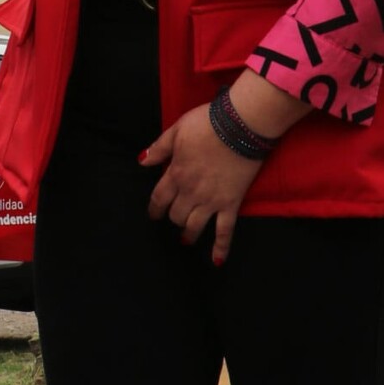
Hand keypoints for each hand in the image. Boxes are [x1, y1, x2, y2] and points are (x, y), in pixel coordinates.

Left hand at [142, 104, 263, 266]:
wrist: (240, 125)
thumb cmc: (207, 123)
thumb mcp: (177, 129)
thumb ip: (159, 148)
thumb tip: (142, 162)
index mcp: (176, 173)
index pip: (159, 198)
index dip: (154, 209)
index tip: (153, 215)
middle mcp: (190, 191)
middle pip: (176, 215)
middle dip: (172, 218)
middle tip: (174, 219)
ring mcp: (211, 200)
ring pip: (193, 226)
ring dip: (188, 234)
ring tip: (186, 239)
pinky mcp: (231, 203)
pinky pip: (225, 231)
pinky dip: (221, 248)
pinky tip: (216, 261)